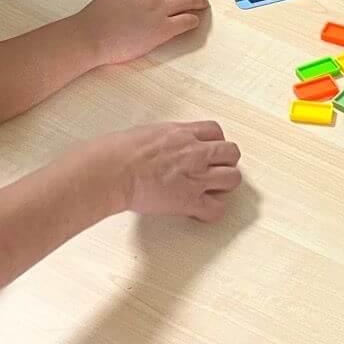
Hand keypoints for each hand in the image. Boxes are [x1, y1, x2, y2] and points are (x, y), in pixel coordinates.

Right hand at [76, 0, 208, 66]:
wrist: (91, 35)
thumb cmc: (97, 20)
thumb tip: (142, 0)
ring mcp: (159, 11)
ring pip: (188, 1)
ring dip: (199, 2)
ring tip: (204, 5)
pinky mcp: (162, 29)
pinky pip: (186, 21)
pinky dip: (194, 20)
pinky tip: (195, 22)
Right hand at [101, 120, 241, 221]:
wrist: (110, 171)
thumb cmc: (116, 152)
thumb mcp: (145, 133)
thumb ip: (164, 139)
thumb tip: (163, 145)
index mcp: (181, 133)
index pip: (215, 130)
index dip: (215, 142)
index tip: (209, 150)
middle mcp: (194, 153)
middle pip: (231, 152)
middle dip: (226, 161)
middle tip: (214, 170)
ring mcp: (195, 177)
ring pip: (233, 178)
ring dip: (225, 185)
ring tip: (211, 190)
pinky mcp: (189, 200)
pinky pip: (216, 209)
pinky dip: (211, 212)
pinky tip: (199, 211)